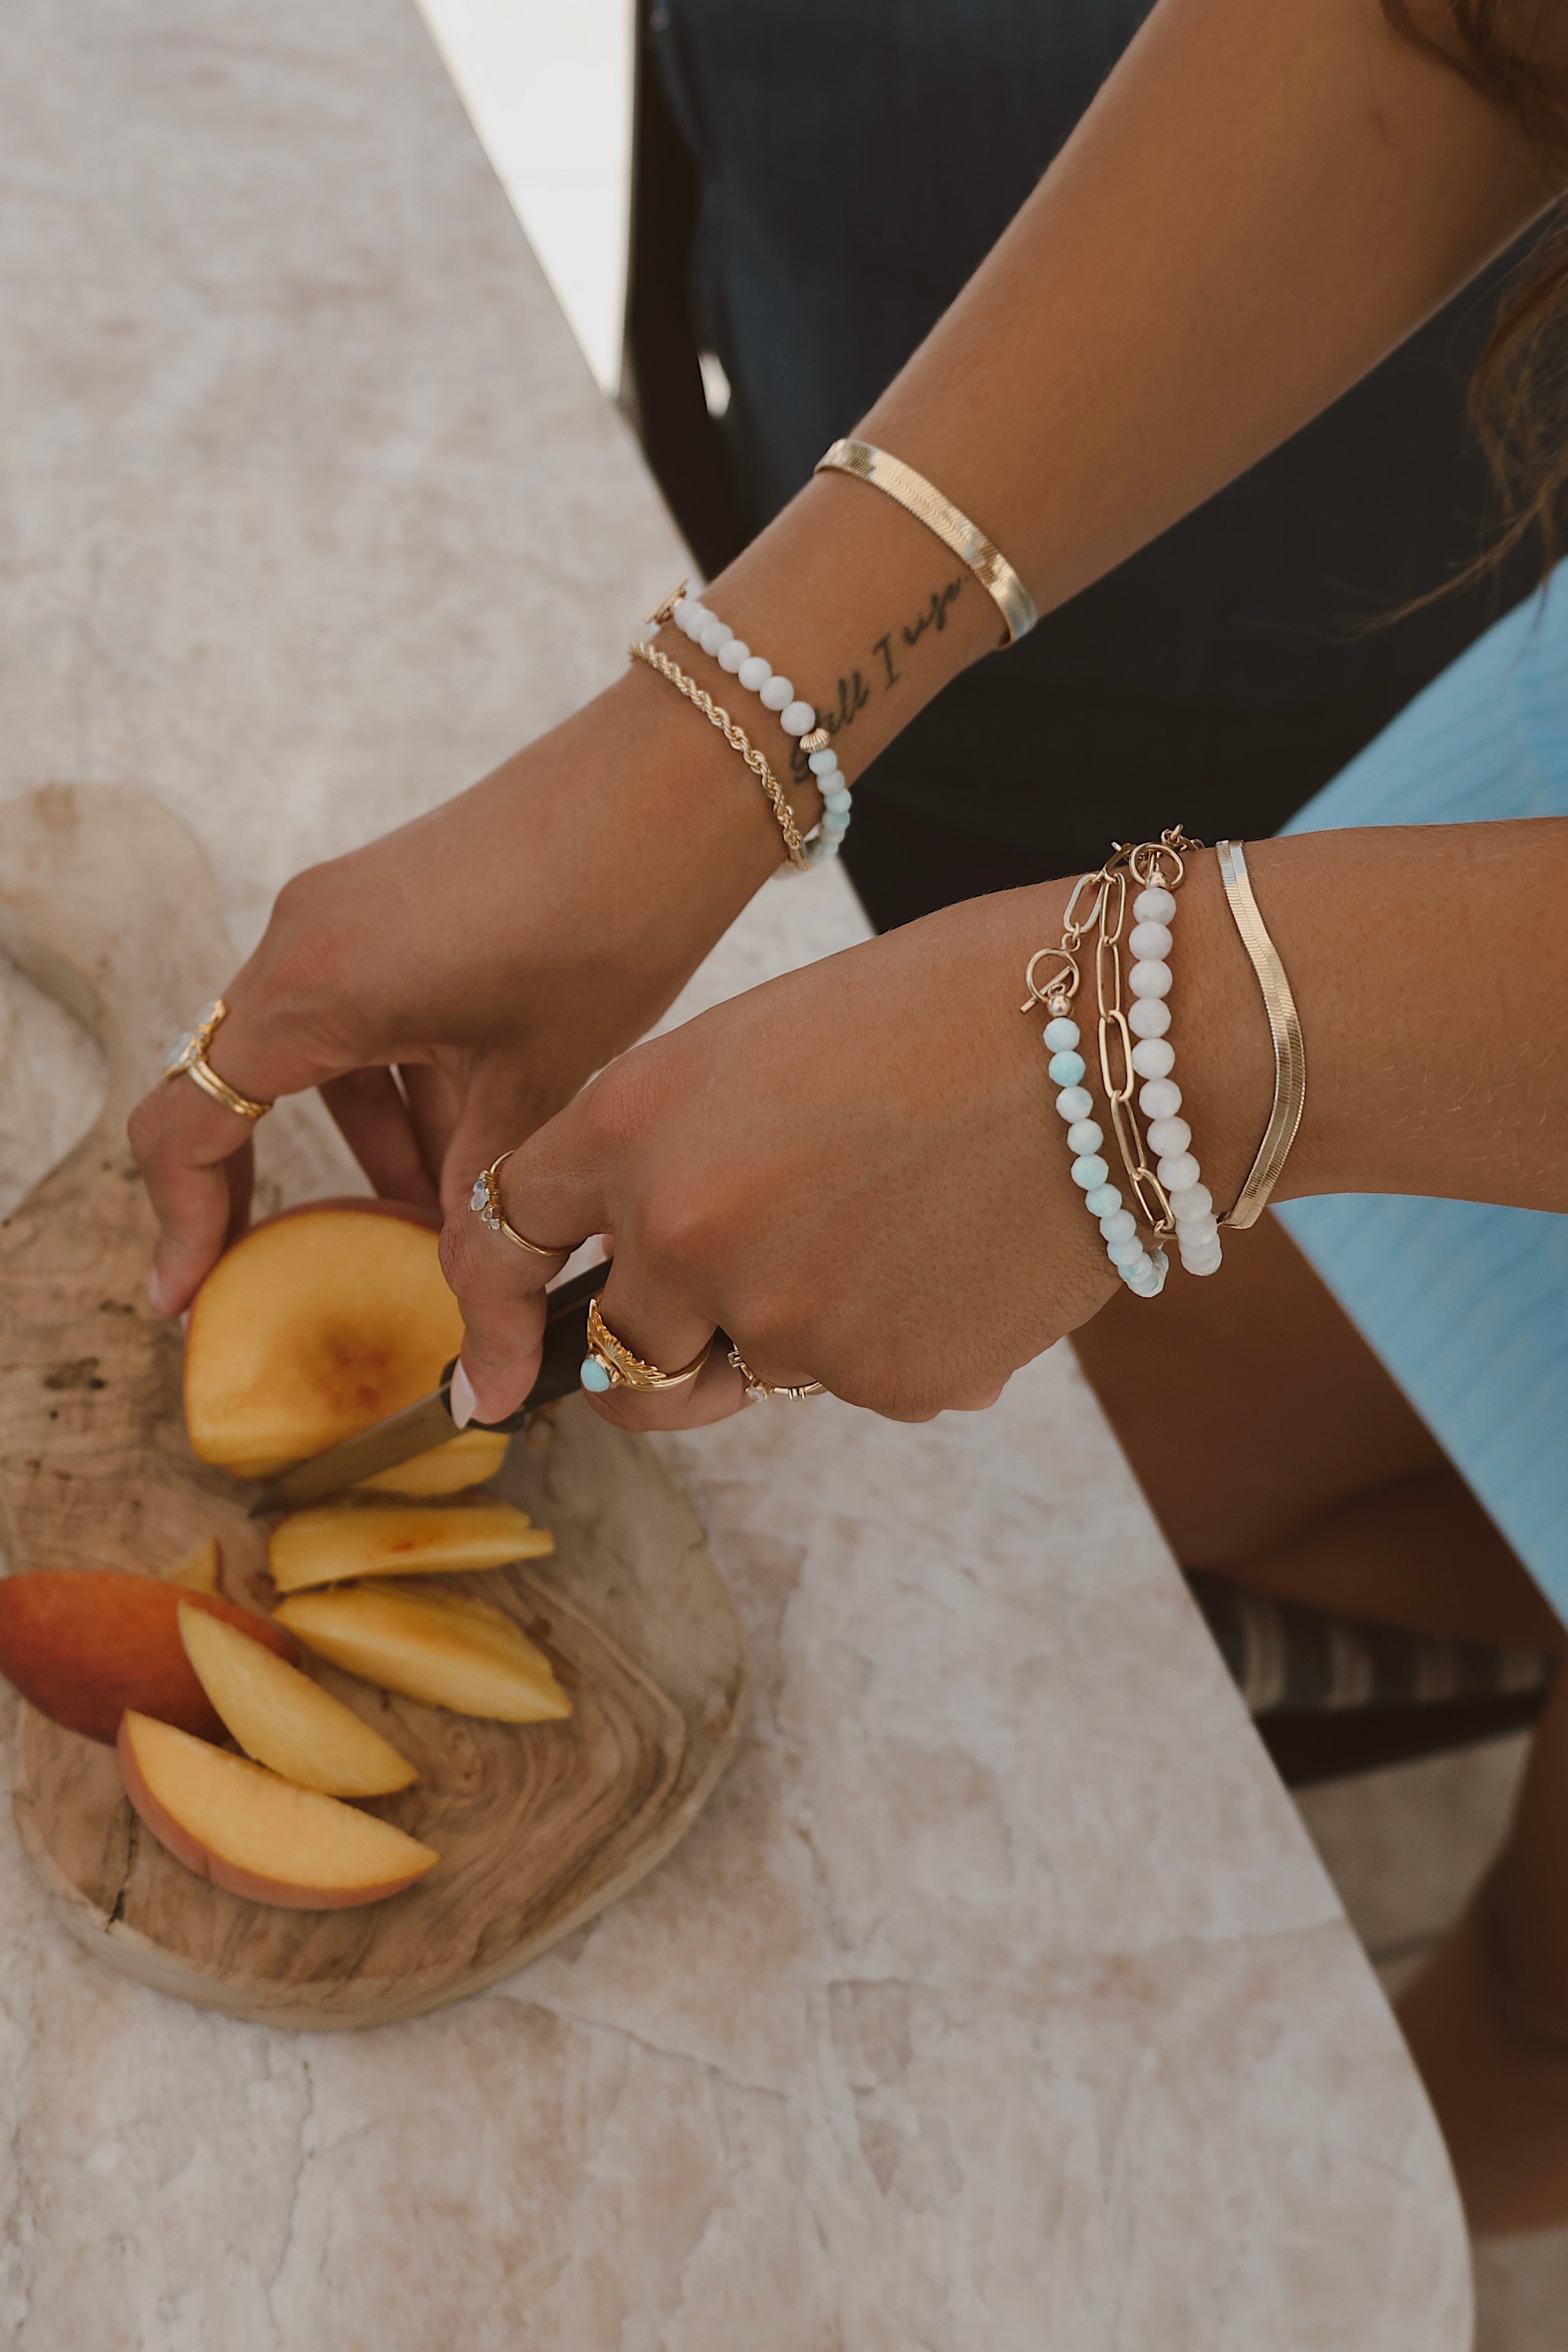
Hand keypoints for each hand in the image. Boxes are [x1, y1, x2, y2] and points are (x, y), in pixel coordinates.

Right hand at [127, 675, 807, 1311]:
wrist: (682, 778)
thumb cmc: (611, 916)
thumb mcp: (541, 1091)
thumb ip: (488, 1228)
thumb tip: (484, 1372)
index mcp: (312, 987)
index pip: (187, 1122)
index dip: (185, 1223)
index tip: (199, 1300)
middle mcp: (305, 941)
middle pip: (245, 1091)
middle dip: (295, 1196)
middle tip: (341, 1282)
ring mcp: (348, 914)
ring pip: (323, 1061)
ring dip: (380, 1148)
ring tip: (459, 1225)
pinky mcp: (397, 903)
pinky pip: (366, 1017)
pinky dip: (409, 1090)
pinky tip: (485, 1144)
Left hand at [437, 881, 1123, 1429]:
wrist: (1117, 1038)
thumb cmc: (944, 1005)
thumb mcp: (759, 1046)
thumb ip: (674, 1153)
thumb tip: (651, 1277)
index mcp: (632, 1125)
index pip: (514, 1231)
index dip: (520, 1273)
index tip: (537, 1310)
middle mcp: (682, 1237)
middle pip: (618, 1351)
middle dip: (657, 1339)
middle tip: (730, 1299)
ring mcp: (783, 1324)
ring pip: (749, 1372)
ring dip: (790, 1331)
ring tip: (891, 1230)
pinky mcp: (883, 1384)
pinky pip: (857, 1385)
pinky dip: (895, 1340)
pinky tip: (963, 1254)